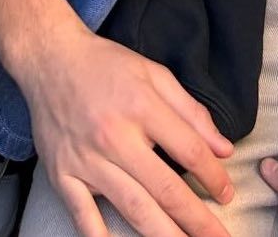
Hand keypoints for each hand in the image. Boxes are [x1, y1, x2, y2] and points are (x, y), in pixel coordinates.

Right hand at [18, 22, 233, 236]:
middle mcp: (115, 137)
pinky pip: (83, 215)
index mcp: (141, 106)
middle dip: (198, 220)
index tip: (228, 194)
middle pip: (165, 188)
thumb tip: (223, 149)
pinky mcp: (63, 175)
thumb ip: (190, 111)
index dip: (214, 177)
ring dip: (164, 234)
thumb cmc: (105, 65)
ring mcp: (87, 160)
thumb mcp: (153, 73)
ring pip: (133, 207)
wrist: (50, 59)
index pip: (189, 151)